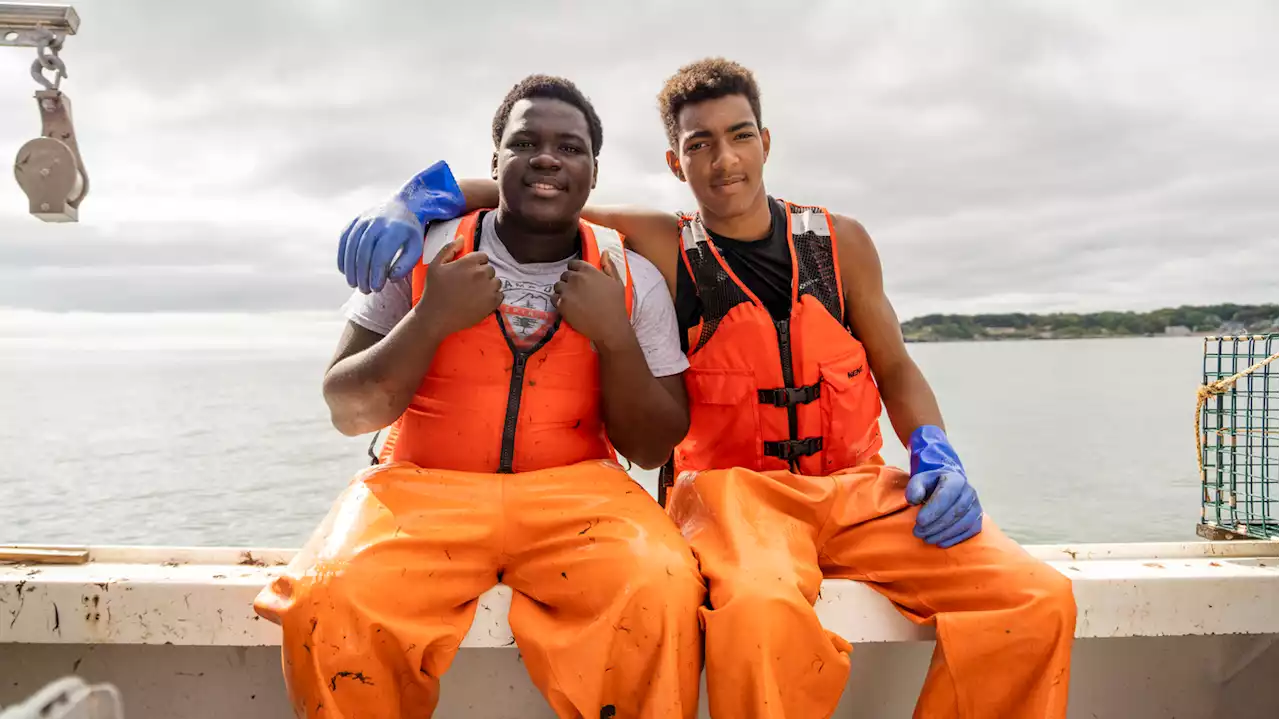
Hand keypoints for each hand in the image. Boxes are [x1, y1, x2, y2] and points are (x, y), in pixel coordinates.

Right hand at [337, 160, 466, 293]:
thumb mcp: (416, 249)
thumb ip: (405, 265)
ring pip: (351, 246)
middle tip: (364, 290)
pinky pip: (344, 240)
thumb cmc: (411, 233)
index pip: (380, 255)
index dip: (376, 274)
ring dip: (350, 268)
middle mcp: (376, 222)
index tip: (376, 288)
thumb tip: (389, 279)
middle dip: (362, 274)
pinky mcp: (354, 220)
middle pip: (364, 252)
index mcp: (394, 229)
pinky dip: (342, 256)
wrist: (405, 206)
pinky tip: (344, 271)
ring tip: (353, 284)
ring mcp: (363, 219)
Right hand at [416, 240, 502, 336]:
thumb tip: (462, 238)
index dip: (476, 263)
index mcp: (469, 262)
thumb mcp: (435, 265)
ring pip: (497, 282)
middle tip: (470, 284)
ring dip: (489, 285)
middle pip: (490, 269)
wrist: (436, 316)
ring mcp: (488, 288)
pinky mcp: (492, 303)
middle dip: (482, 274)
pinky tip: (481, 301)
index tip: (468, 272)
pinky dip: (493, 298)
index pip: (483, 256)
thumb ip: (449, 249)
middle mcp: (481, 273)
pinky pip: (500, 295)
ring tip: (476, 293)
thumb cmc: (434, 290)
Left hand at [552, 255, 630, 349]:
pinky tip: (567, 307)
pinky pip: (553, 298)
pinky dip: (558, 301)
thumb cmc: (616, 305)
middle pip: (564, 275)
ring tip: (571, 299)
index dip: (575, 271)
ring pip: (557, 286)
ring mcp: (567, 291)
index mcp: (588, 270)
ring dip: (562, 291)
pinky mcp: (561, 304)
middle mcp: (576, 278)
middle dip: (569, 281)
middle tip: (576, 292)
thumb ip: (609, 266)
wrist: (610, 327)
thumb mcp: (616, 283)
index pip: (573, 264)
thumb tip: (604, 252)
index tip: (579, 279)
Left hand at [905, 425, 982, 547]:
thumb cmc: (931, 485)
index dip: (933, 510)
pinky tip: (940, 543)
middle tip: (918, 533)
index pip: (947, 495)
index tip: (919, 521)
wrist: (947, 487)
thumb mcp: (919, 481)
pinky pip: (969, 531)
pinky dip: (954, 539)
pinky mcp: (978, 519)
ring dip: (944, 534)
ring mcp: (976, 506)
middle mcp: (969, 492)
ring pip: (963, 523)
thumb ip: (914, 488)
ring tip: (926, 539)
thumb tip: (914, 500)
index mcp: (955, 479)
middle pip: (955, 512)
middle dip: (935, 525)